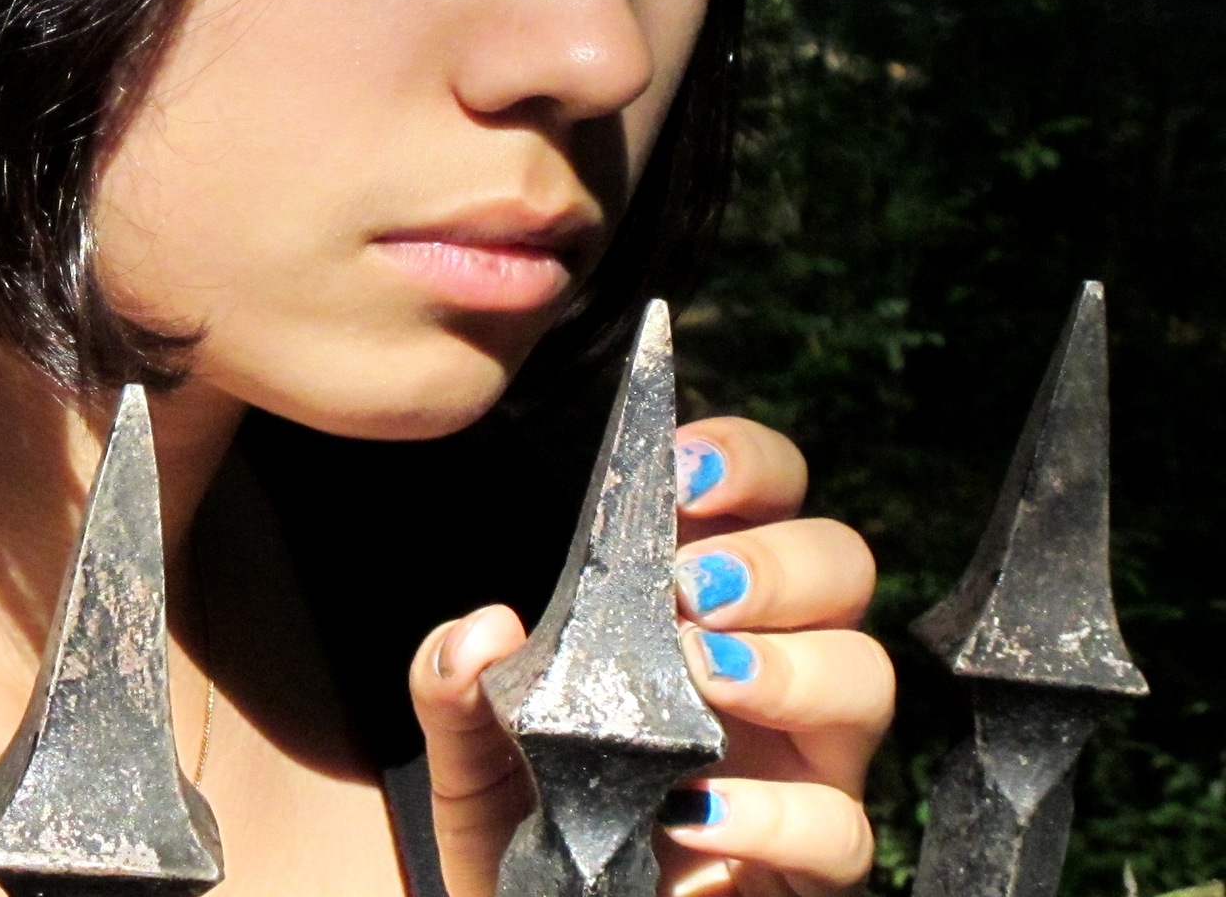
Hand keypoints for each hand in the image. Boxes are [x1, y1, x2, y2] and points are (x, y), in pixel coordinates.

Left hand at [406, 417, 892, 896]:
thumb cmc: (525, 819)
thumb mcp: (467, 748)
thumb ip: (455, 685)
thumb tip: (481, 631)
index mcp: (696, 608)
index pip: (763, 498)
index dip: (746, 463)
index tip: (683, 473)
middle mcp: (770, 668)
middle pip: (840, 566)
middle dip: (778, 559)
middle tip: (691, 588)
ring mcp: (802, 762)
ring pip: (867, 677)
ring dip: (793, 663)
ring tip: (704, 676)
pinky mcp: (808, 860)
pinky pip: (840, 830)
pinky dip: (774, 812)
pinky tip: (694, 811)